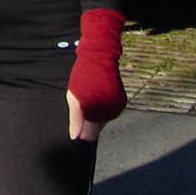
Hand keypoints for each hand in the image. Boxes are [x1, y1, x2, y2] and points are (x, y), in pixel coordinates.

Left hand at [67, 7, 125, 139]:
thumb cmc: (83, 76)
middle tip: (82, 103)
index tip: (77, 121)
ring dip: (95, 114)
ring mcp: (118, 108)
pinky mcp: (122, 102)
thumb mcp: (73, 97)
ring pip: (103, 121)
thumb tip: (75, 136)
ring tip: (90, 97)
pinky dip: (103, 108)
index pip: (90, 136)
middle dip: (88, 121)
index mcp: (97, 114)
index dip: (82, 131)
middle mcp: (110, 114)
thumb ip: (75, 118)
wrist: (100, 58)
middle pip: (96, 129)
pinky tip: (98, 95)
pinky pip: (109, 112)